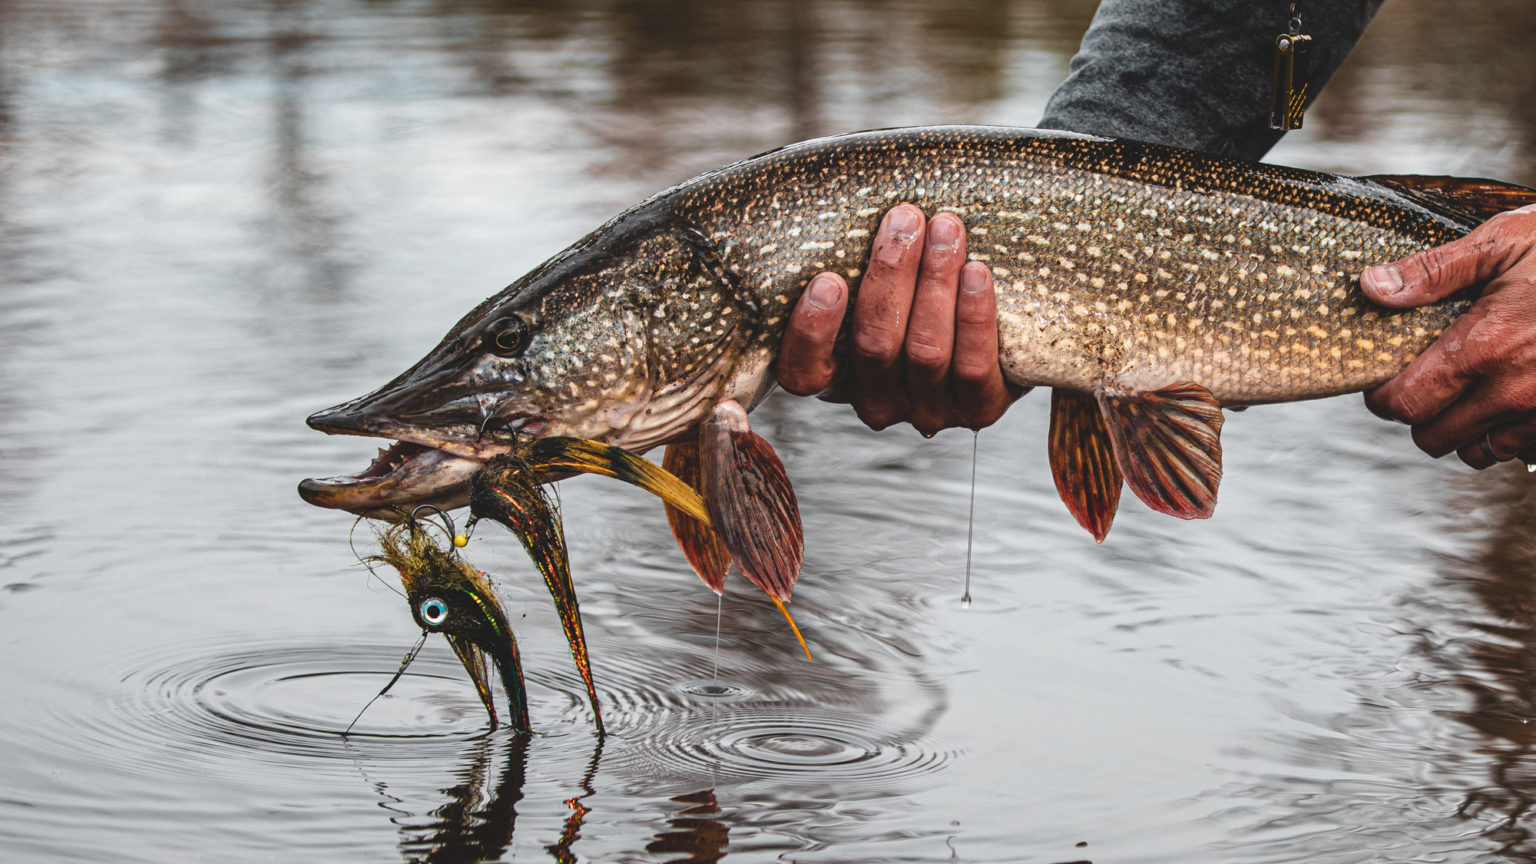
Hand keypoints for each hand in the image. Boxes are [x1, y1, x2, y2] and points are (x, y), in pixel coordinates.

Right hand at [774, 204, 1024, 435]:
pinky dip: (974, 316)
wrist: (1000, 335)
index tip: (828, 278)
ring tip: (947, 228)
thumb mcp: (873, 283)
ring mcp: (927, 411)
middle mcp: (876, 401)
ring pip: (926, 351)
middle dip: (890, 276)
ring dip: (935, 283)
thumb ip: (853, 261)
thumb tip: (844, 192)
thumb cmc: (914, 292)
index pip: (803, 373)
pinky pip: (974, 366)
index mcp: (835, 376)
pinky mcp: (979, 409)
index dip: (812, 332)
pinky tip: (977, 272)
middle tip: (905, 219)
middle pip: (875, 345)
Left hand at [1361, 204, 1535, 467]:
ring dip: (1461, 429)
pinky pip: (1519, 450)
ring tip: (1464, 391)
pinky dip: (1503, 434)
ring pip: (1477, 451)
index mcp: (1486, 347)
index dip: (1383, 396)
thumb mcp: (1505, 241)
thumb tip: (1373, 288)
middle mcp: (1516, 390)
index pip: (1405, 403)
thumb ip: (1435, 270)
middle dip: (1418, 414)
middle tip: (1422, 383)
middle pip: (1433, 437)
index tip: (1383, 379)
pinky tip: (1504, 399)